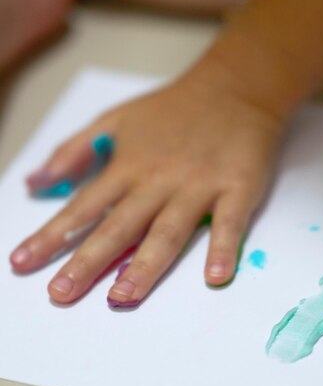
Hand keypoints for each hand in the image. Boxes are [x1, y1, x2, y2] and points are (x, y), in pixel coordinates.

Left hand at [10, 70, 282, 305]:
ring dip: (145, 265)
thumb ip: (75, 149)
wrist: (234, 90)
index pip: (83, 206)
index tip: (22, 263)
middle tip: (62, 293)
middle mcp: (158, 180)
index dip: (52, 236)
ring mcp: (198, 186)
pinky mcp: (237, 188)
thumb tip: (35, 183)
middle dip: (88, 261)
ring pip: (167, 231)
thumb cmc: (174, 109)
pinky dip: (223, 248)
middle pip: (119, 226)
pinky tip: (216, 276)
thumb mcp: (116, 119)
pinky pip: (228, 223)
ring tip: (123, 295)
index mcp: (129, 166)